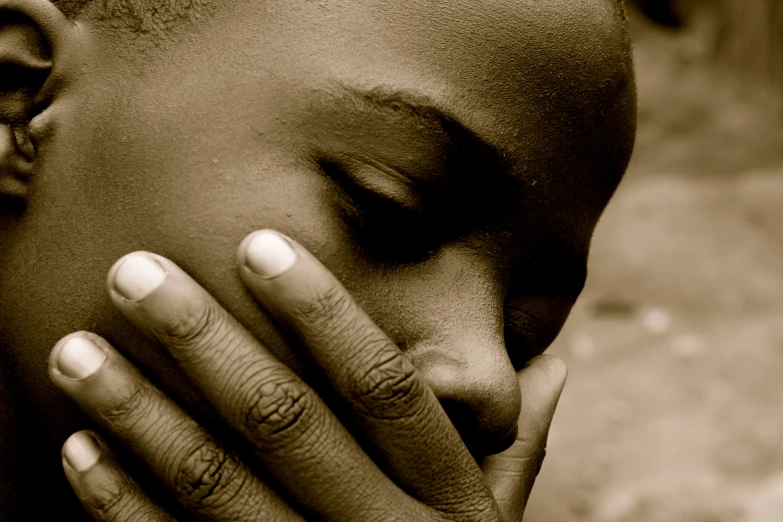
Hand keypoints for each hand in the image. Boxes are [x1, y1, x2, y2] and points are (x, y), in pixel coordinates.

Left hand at [49, 230, 565, 520]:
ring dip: (139, 414)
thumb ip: (518, 443)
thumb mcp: (499, 518)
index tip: (259, 244)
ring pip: (214, 486)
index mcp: (446, 497)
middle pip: (285, 422)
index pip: (384, 386)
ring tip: (76, 348)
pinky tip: (80, 447)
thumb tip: (561, 359)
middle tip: (133, 272)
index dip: (323, 311)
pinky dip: (124, 505)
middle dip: (204, 342)